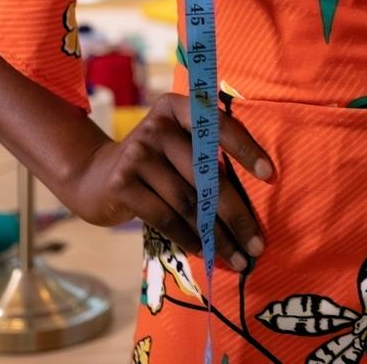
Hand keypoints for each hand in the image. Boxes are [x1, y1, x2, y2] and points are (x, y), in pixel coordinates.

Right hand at [62, 92, 272, 270]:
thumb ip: (208, 154)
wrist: (96, 176)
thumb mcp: (179, 145)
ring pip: (189, 203)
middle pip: (207, 176)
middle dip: (237, 215)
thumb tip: (259, 188)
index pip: (219, 126)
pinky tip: (206, 253)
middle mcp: (157, 126)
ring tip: (239, 258)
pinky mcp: (122, 185)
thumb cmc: (157, 163)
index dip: (246, 149)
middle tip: (258, 245)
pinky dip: (189, 239)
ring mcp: (137, 154)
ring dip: (217, 236)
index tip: (270, 175)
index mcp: (178, 108)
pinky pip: (166, 218)